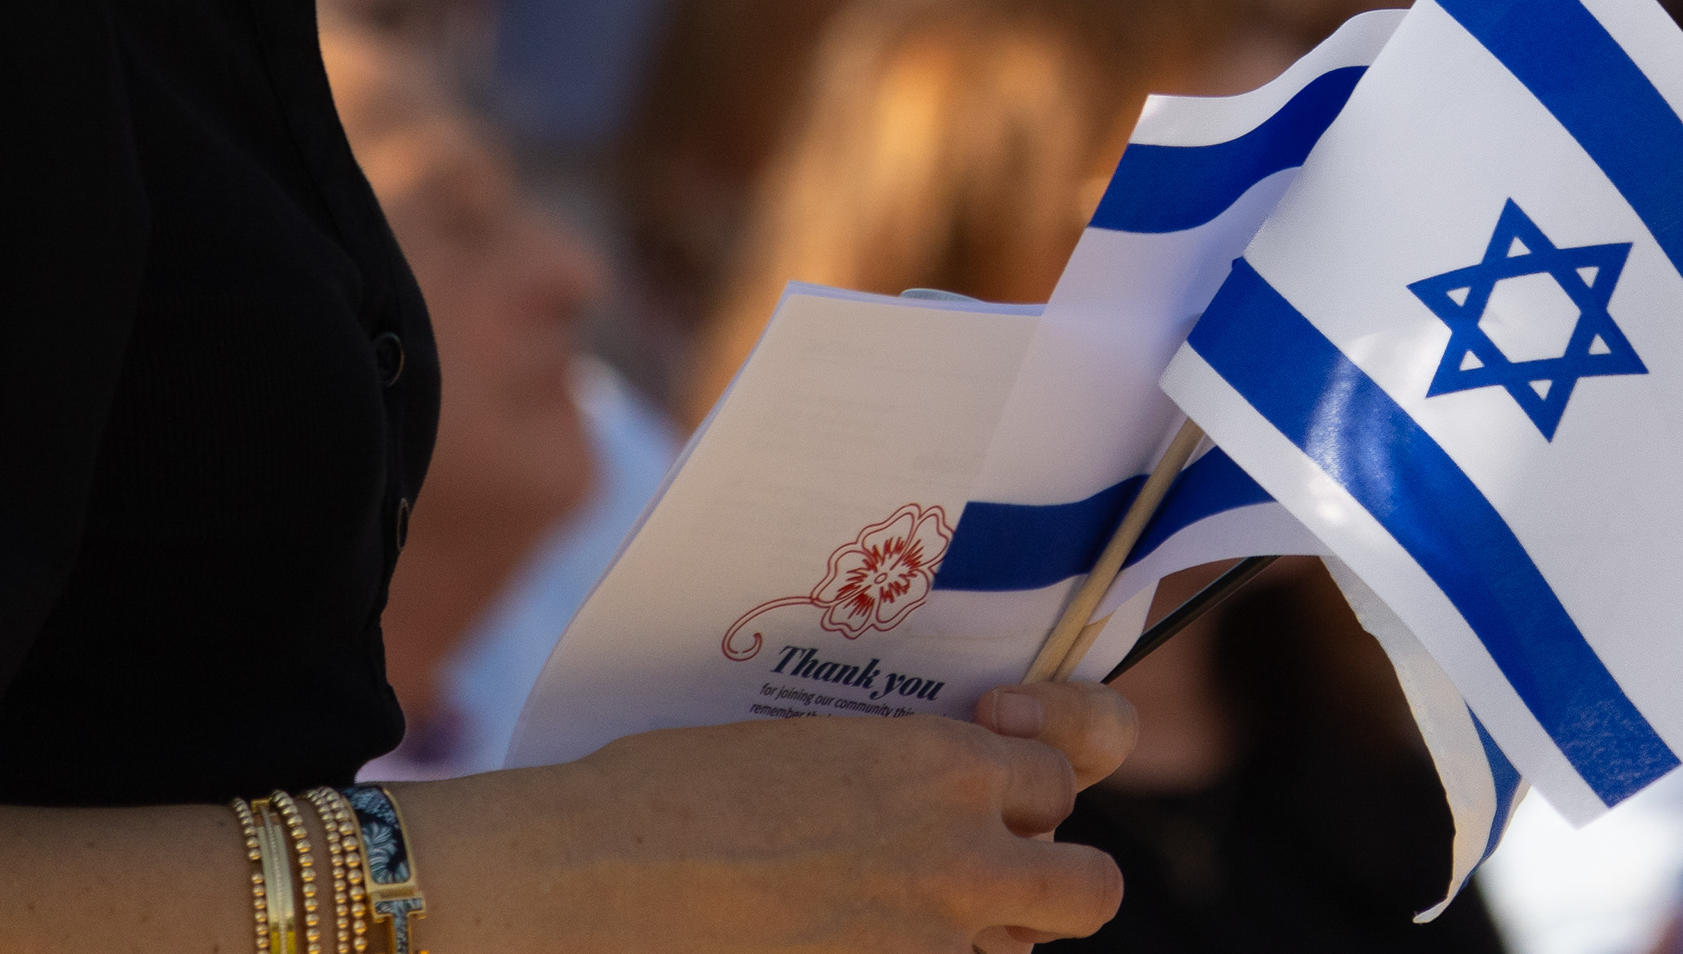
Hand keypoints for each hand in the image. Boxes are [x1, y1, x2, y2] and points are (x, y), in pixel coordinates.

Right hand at [412, 683, 1137, 953]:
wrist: (593, 876)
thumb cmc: (672, 793)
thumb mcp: (813, 748)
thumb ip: (901, 775)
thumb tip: (931, 798)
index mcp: (944, 765)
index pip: (1063, 775)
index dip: (1029, 786)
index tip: (990, 780)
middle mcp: (959, 860)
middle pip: (1089, 887)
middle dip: (1050, 880)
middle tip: (983, 872)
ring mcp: (926, 945)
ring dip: (976, 935)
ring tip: (895, 915)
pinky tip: (847, 944)